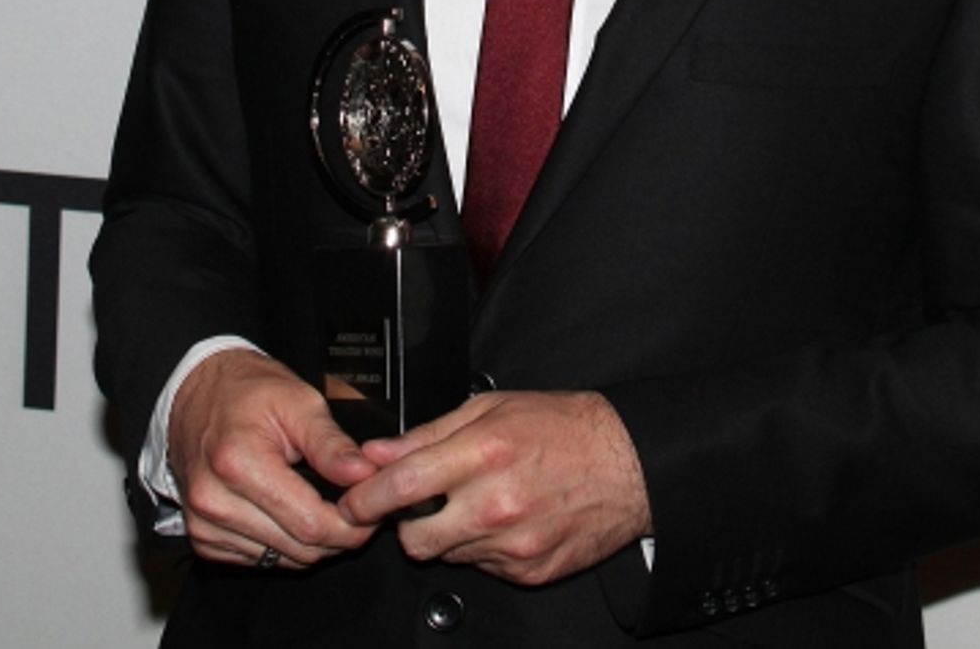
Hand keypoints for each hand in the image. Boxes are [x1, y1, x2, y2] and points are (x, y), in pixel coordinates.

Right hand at [167, 348, 377, 569]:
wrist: (199, 394)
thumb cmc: (248, 391)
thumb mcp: (299, 401)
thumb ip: (331, 443)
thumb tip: (364, 474)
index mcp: (237, 462)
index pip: (308, 522)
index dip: (349, 525)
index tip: (370, 511)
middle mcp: (214, 501)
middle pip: (297, 548)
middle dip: (337, 536)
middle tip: (357, 510)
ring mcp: (204, 525)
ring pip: (280, 560)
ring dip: (312, 544)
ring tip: (327, 507)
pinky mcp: (203, 539)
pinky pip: (259, 560)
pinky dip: (285, 545)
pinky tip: (295, 514)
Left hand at [338, 391, 650, 585]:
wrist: (627, 463)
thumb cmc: (562, 425)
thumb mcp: (493, 407)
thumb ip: (429, 433)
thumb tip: (378, 452)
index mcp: (484, 454)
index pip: (403, 486)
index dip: (365, 498)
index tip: (352, 501)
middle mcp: (495, 505)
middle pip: (415, 539)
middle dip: (407, 525)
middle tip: (424, 502)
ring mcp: (512, 545)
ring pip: (448, 555)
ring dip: (451, 534)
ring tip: (481, 500)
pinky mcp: (528, 572)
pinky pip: (484, 568)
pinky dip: (484, 548)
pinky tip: (507, 519)